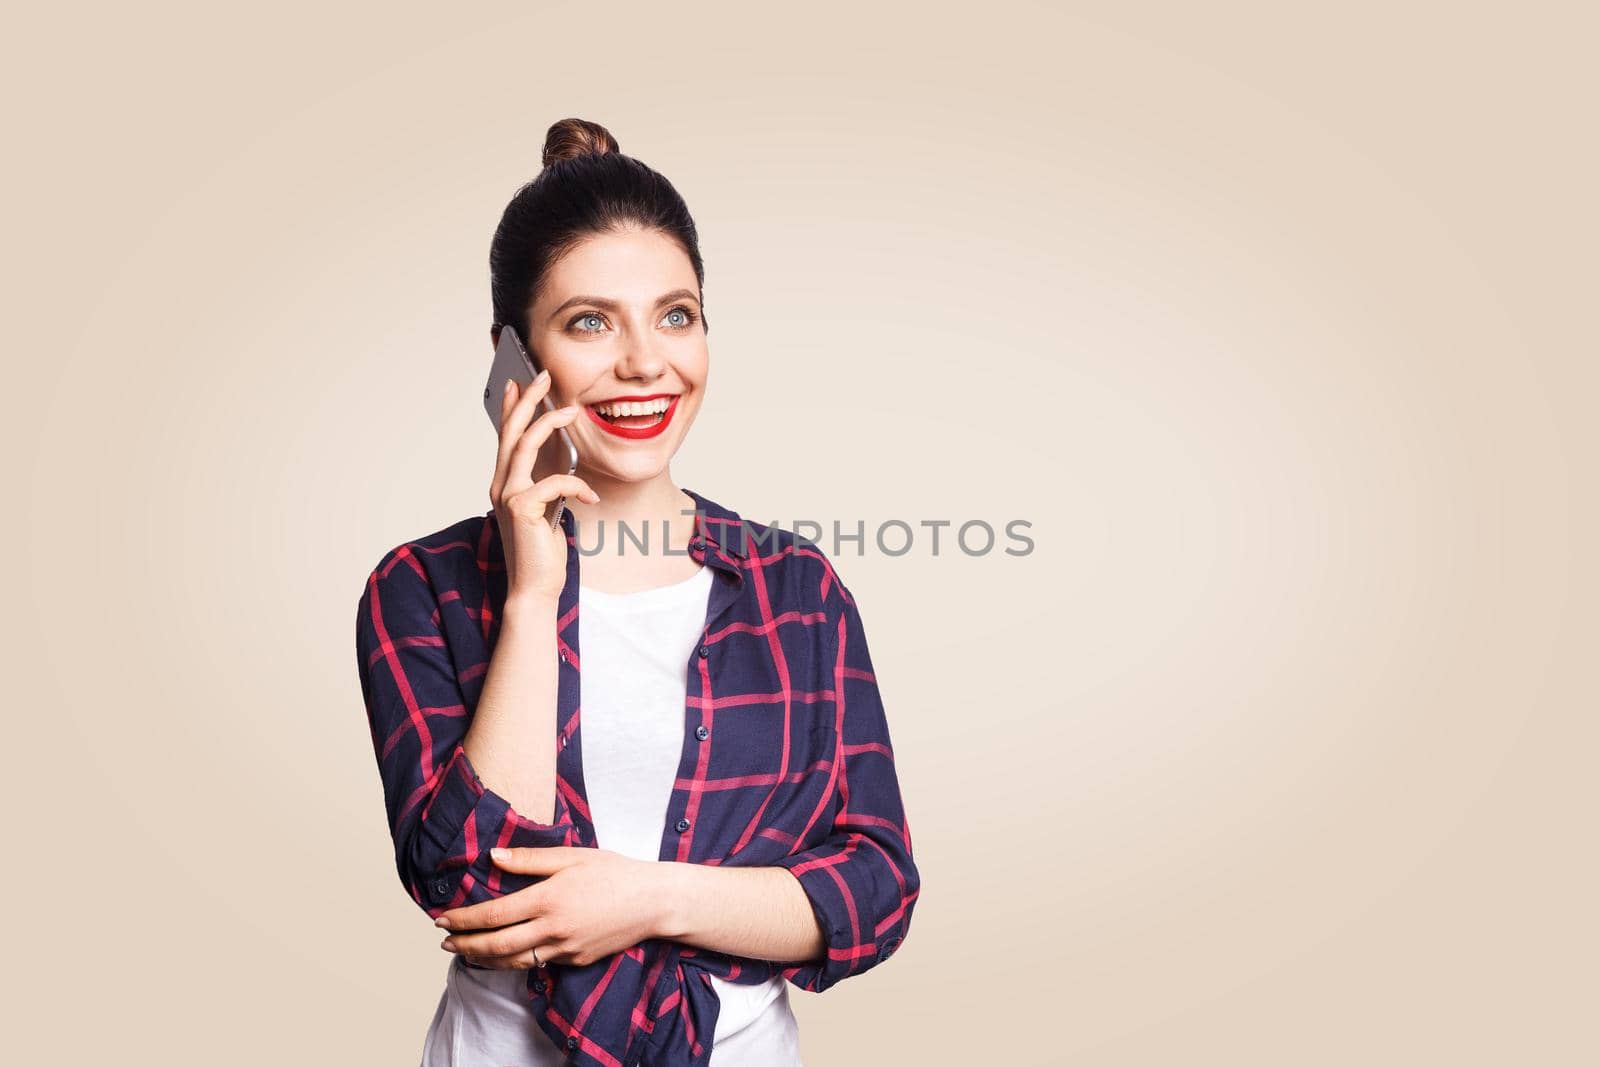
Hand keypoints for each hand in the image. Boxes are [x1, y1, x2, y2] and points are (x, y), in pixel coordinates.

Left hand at [434, 847, 667, 969]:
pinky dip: (513, 962)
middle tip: (444, 941)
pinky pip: (538, 963)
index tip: (442, 918)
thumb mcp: (572, 856)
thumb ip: (529, 859)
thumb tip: (493, 857)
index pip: (494, 914)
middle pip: (496, 945)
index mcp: (548, 899)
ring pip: (513, 962)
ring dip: (483, 960)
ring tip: (465, 953)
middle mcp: (553, 929)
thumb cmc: (613, 872)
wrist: (652, 902)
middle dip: (464, 945)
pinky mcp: (575, 960)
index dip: (463, 919)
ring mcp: (565, 949)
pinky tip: (504, 955)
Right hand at [490, 371, 599, 605]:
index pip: (506, 437)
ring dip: (548, 423)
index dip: (511, 407)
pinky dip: (576, 484)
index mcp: (506, 484)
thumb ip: (548, 483)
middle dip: (527, 400)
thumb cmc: (543, 551)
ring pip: (525, 446)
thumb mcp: (548, 509)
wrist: (535, 588)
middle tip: (543, 376)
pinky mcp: (522, 510)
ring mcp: (508, 496)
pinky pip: (553, 482)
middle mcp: (501, 486)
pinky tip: (591, 495)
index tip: (519, 381)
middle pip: (511, 432)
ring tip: (571, 410)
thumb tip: (563, 457)